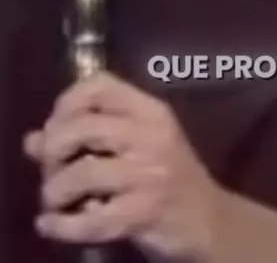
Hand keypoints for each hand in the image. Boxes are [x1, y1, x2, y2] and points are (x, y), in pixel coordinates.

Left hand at [24, 71, 216, 259]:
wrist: (210, 220)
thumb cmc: (169, 176)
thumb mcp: (136, 147)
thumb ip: (85, 139)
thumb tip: (32, 140)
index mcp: (150, 110)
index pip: (99, 85)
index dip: (67, 102)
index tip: (55, 126)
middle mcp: (151, 135)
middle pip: (82, 127)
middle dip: (53, 150)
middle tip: (50, 168)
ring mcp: (149, 174)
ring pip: (81, 173)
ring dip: (54, 191)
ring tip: (52, 201)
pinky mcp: (145, 212)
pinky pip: (90, 220)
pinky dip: (61, 226)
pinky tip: (50, 225)